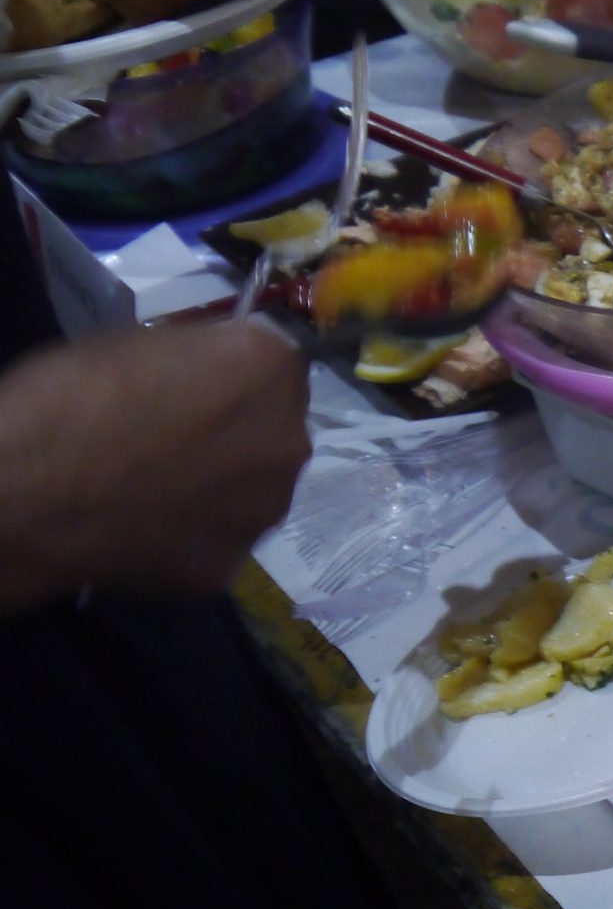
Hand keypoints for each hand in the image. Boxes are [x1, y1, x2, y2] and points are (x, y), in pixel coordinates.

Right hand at [0, 321, 310, 608]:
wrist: (27, 490)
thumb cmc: (70, 397)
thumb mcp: (138, 344)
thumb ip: (200, 359)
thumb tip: (214, 372)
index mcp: (270, 371)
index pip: (276, 366)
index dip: (237, 377)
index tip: (202, 388)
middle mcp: (289, 441)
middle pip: (276, 431)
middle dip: (239, 433)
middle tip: (175, 442)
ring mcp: (266, 510)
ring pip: (255, 490)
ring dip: (223, 487)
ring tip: (155, 490)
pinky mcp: (231, 564)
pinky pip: (217, 540)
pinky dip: (190, 534)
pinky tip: (143, 528)